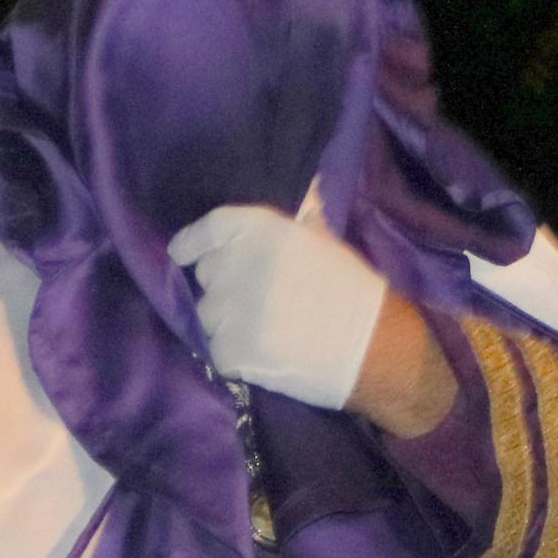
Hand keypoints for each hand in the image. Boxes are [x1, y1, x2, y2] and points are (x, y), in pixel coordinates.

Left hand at [165, 202, 396, 415]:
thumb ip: (295, 225)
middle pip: (207, 275)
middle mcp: (242, 264)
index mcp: (264, 230)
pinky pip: (216, 352)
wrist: (376, 348)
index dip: (192, 242)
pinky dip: (234, 358)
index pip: (210, 228)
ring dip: (228, 324)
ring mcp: (235, 309)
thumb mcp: (324, 241)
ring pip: (208, 316)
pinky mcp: (233, 350)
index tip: (181, 254)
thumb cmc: (354, 292)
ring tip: (264, 333)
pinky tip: (264, 356)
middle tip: (256, 304)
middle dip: (224, 288)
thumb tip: (299, 199)